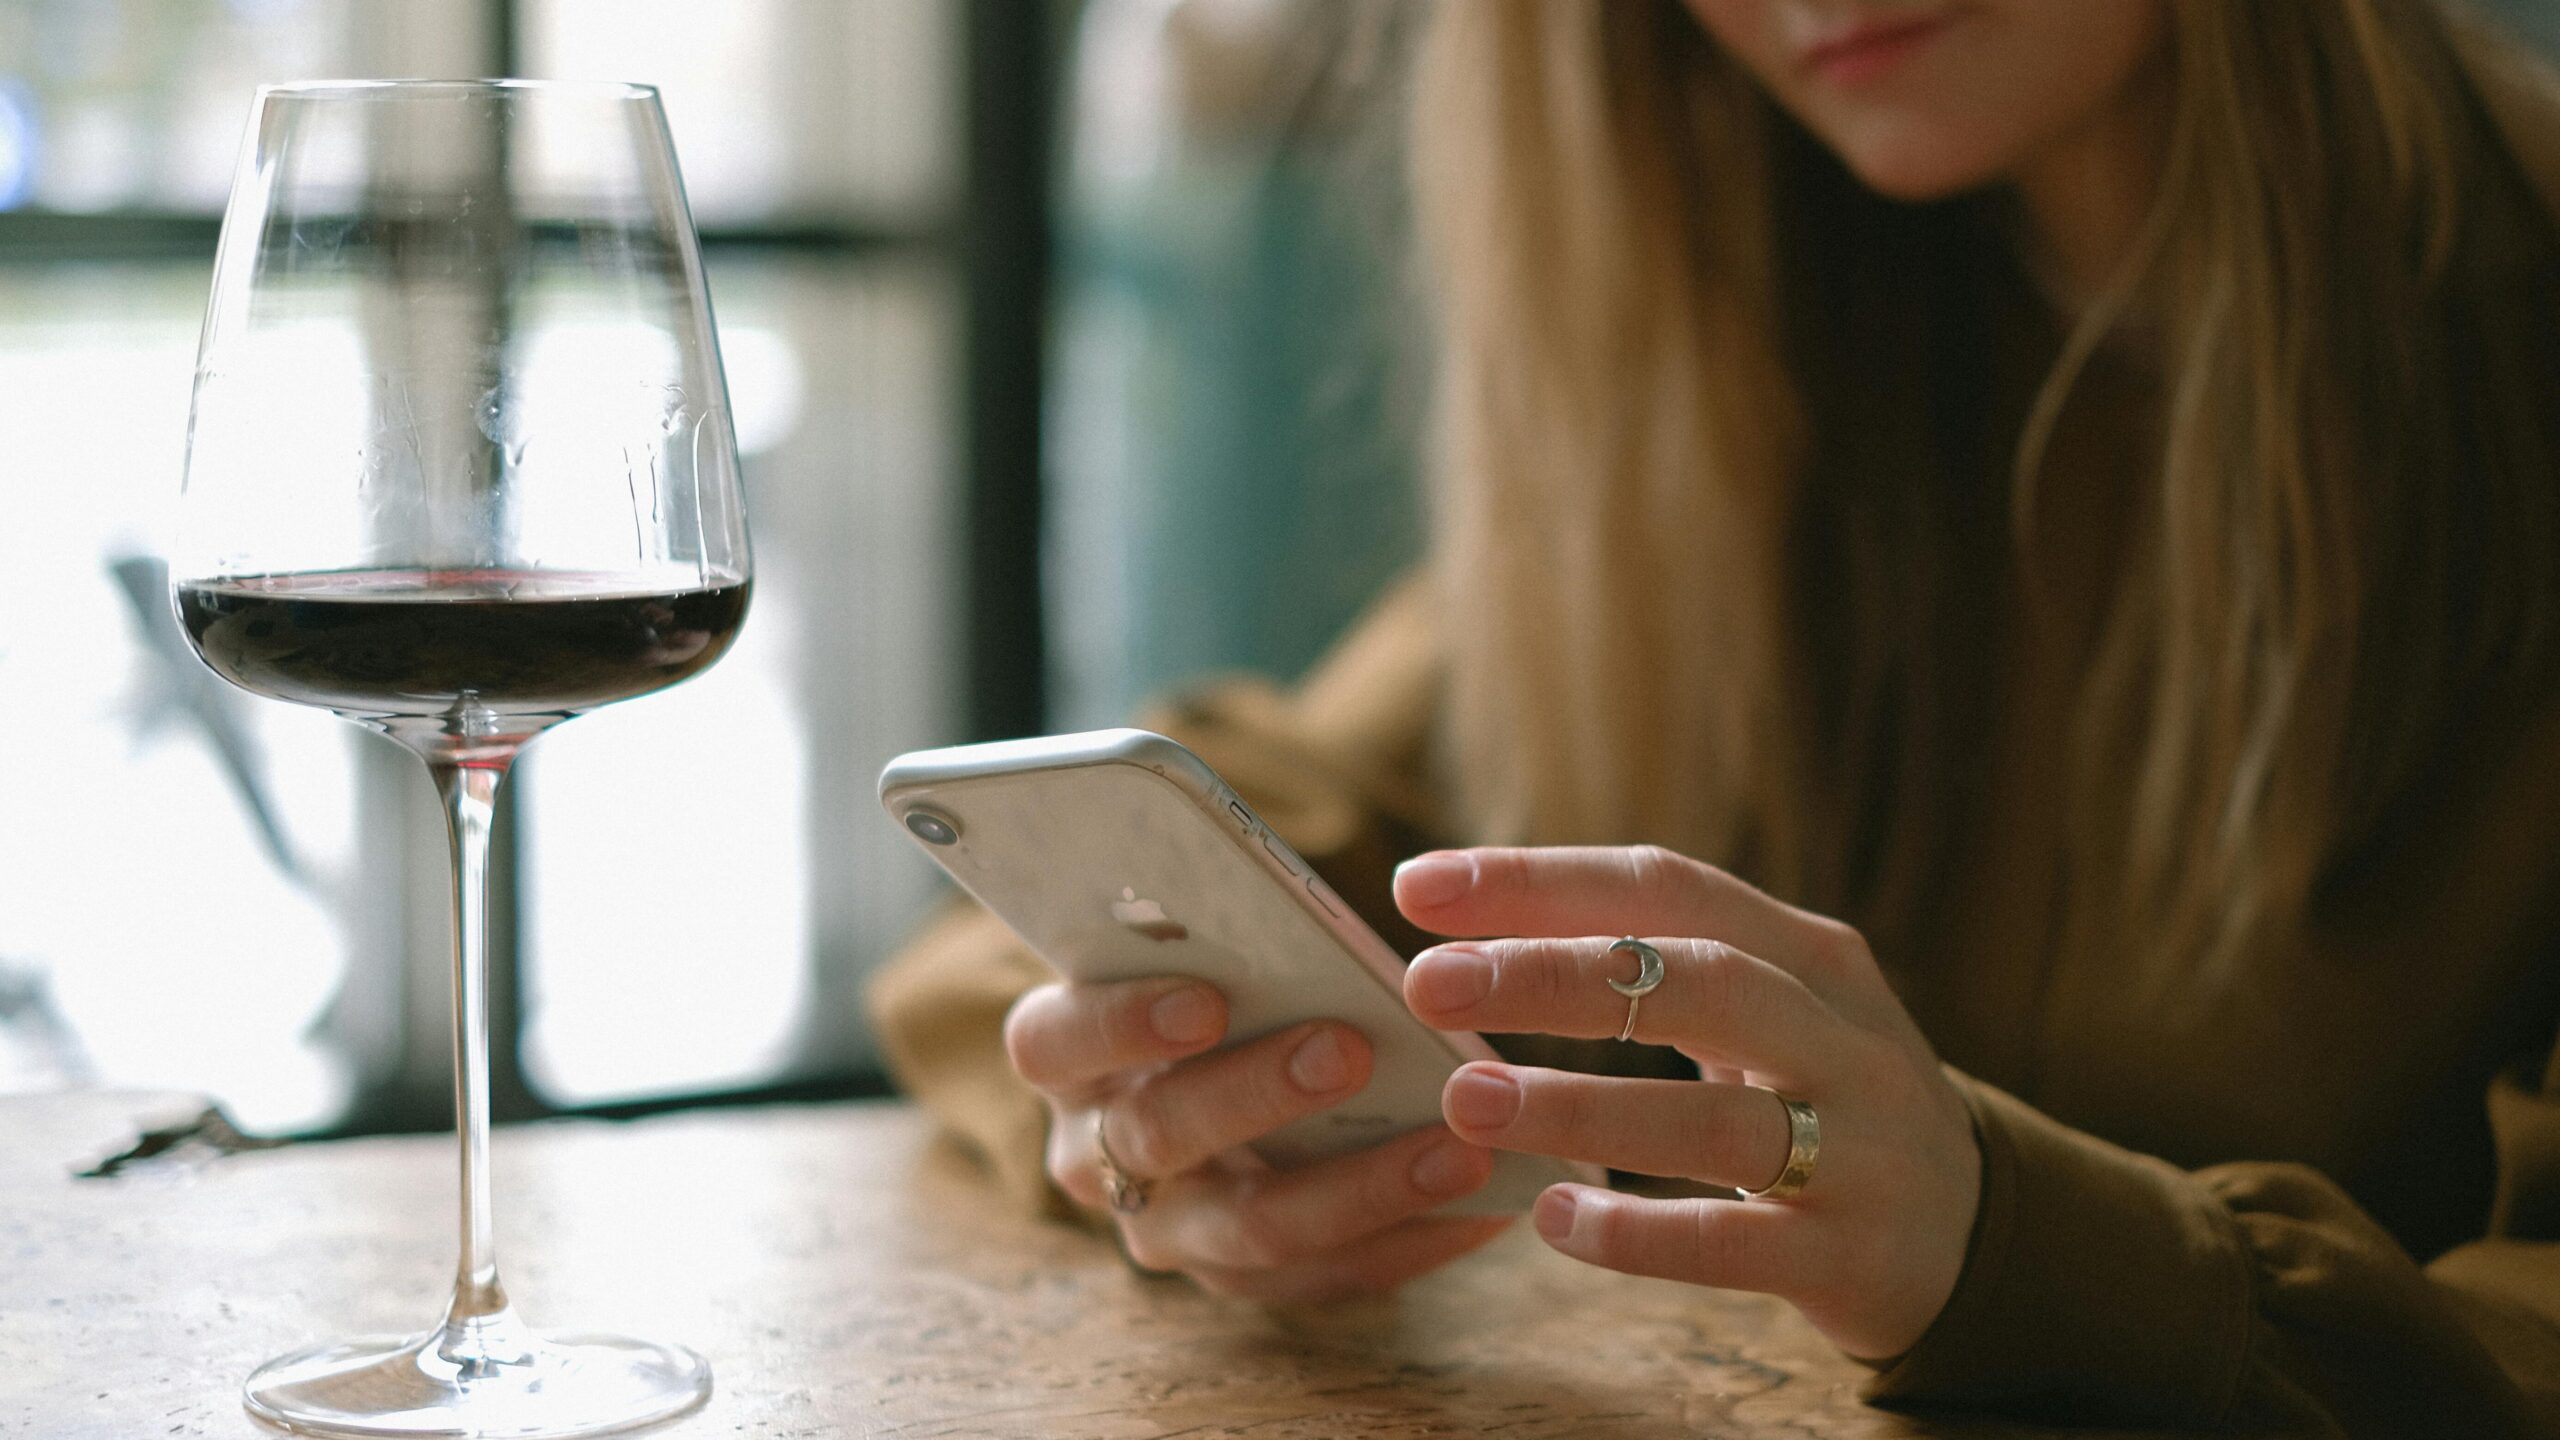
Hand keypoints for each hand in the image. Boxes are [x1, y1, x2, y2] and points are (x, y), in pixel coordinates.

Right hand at [1003, 976, 1509, 1300]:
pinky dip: (1410, 1239)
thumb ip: (1228, 940)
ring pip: (1248, 1228)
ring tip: (1455, 1145)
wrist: (1236, 1074)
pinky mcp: (1243, 1280)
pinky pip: (1325, 1277)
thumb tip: (1302, 919)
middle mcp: (1093, 1154)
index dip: (1119, 1023)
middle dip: (1257, 1093)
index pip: (1052, 1041)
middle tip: (1349, 1048)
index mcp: (1064, 1055)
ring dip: (1358, 1185)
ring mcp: (1166, 1228)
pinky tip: (1485, 1204)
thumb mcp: (1204, 952)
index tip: (1207, 999)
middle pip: (1157, 1136)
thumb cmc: (1226, 980)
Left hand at [1396, 845, 1980, 1360]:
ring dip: (1583, 1107)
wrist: (1973, 1229)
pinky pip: (1734, 1242)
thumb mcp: (1767, 1008)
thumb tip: (1467, 940)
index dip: (1541, 879)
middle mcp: (1842, 1035)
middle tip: (1427, 979)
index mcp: (1808, 953)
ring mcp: (1859, 1148)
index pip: (1666, 886)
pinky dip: (1639, 1233)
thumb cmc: (1819, 1097)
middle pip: (1698, 980)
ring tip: (1467, 1100)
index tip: (1418, 886)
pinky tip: (1553, 1219)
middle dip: (1554, 974)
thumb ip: (1652, 968)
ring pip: (1716, 1120)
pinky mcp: (1852, 1254)